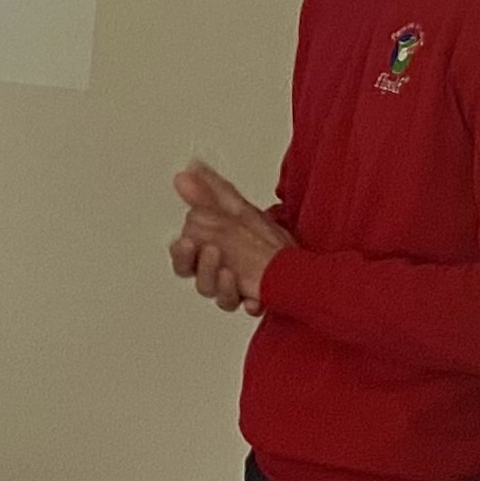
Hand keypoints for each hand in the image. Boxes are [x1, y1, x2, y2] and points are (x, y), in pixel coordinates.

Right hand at [170, 162, 291, 316]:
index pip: (184, 259)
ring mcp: (237, 291)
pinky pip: (248, 308)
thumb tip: (184, 172)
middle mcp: (219, 276)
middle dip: (199, 268)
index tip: (185, 241)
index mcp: (208, 255)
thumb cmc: (263, 238)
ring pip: (218, 296)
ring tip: (229, 270)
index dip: (181, 253)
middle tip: (208, 252)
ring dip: (220, 284)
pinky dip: (249, 303)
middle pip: (196, 279)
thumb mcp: (234, 209)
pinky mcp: (256, 301)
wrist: (298, 260)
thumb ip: (207, 193)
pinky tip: (253, 297)